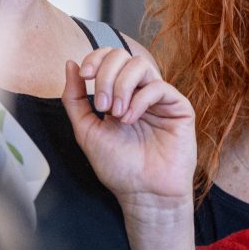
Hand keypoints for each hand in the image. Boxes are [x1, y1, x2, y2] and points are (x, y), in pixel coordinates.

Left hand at [60, 51, 196, 209]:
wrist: (143, 193)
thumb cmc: (118, 167)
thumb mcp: (86, 130)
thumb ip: (74, 98)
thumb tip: (69, 64)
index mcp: (118, 94)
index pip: (109, 57)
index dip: (95, 59)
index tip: (85, 76)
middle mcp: (139, 92)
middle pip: (123, 56)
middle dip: (106, 75)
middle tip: (102, 106)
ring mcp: (160, 98)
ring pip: (141, 65)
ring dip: (121, 86)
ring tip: (116, 114)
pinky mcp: (179, 108)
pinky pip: (158, 86)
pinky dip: (139, 100)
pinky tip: (130, 119)